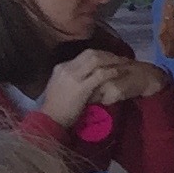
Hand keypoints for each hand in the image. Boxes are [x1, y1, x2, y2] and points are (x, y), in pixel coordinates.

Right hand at [38, 50, 160, 125]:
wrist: (50, 119)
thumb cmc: (57, 106)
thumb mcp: (61, 86)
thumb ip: (72, 78)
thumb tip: (86, 74)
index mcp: (61, 67)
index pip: (83, 55)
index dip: (99, 55)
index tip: (110, 58)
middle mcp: (66, 68)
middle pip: (90, 53)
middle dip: (107, 54)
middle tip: (120, 58)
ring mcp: (73, 76)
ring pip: (96, 60)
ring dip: (112, 60)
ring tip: (123, 63)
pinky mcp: (81, 87)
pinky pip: (100, 74)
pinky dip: (111, 72)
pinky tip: (119, 72)